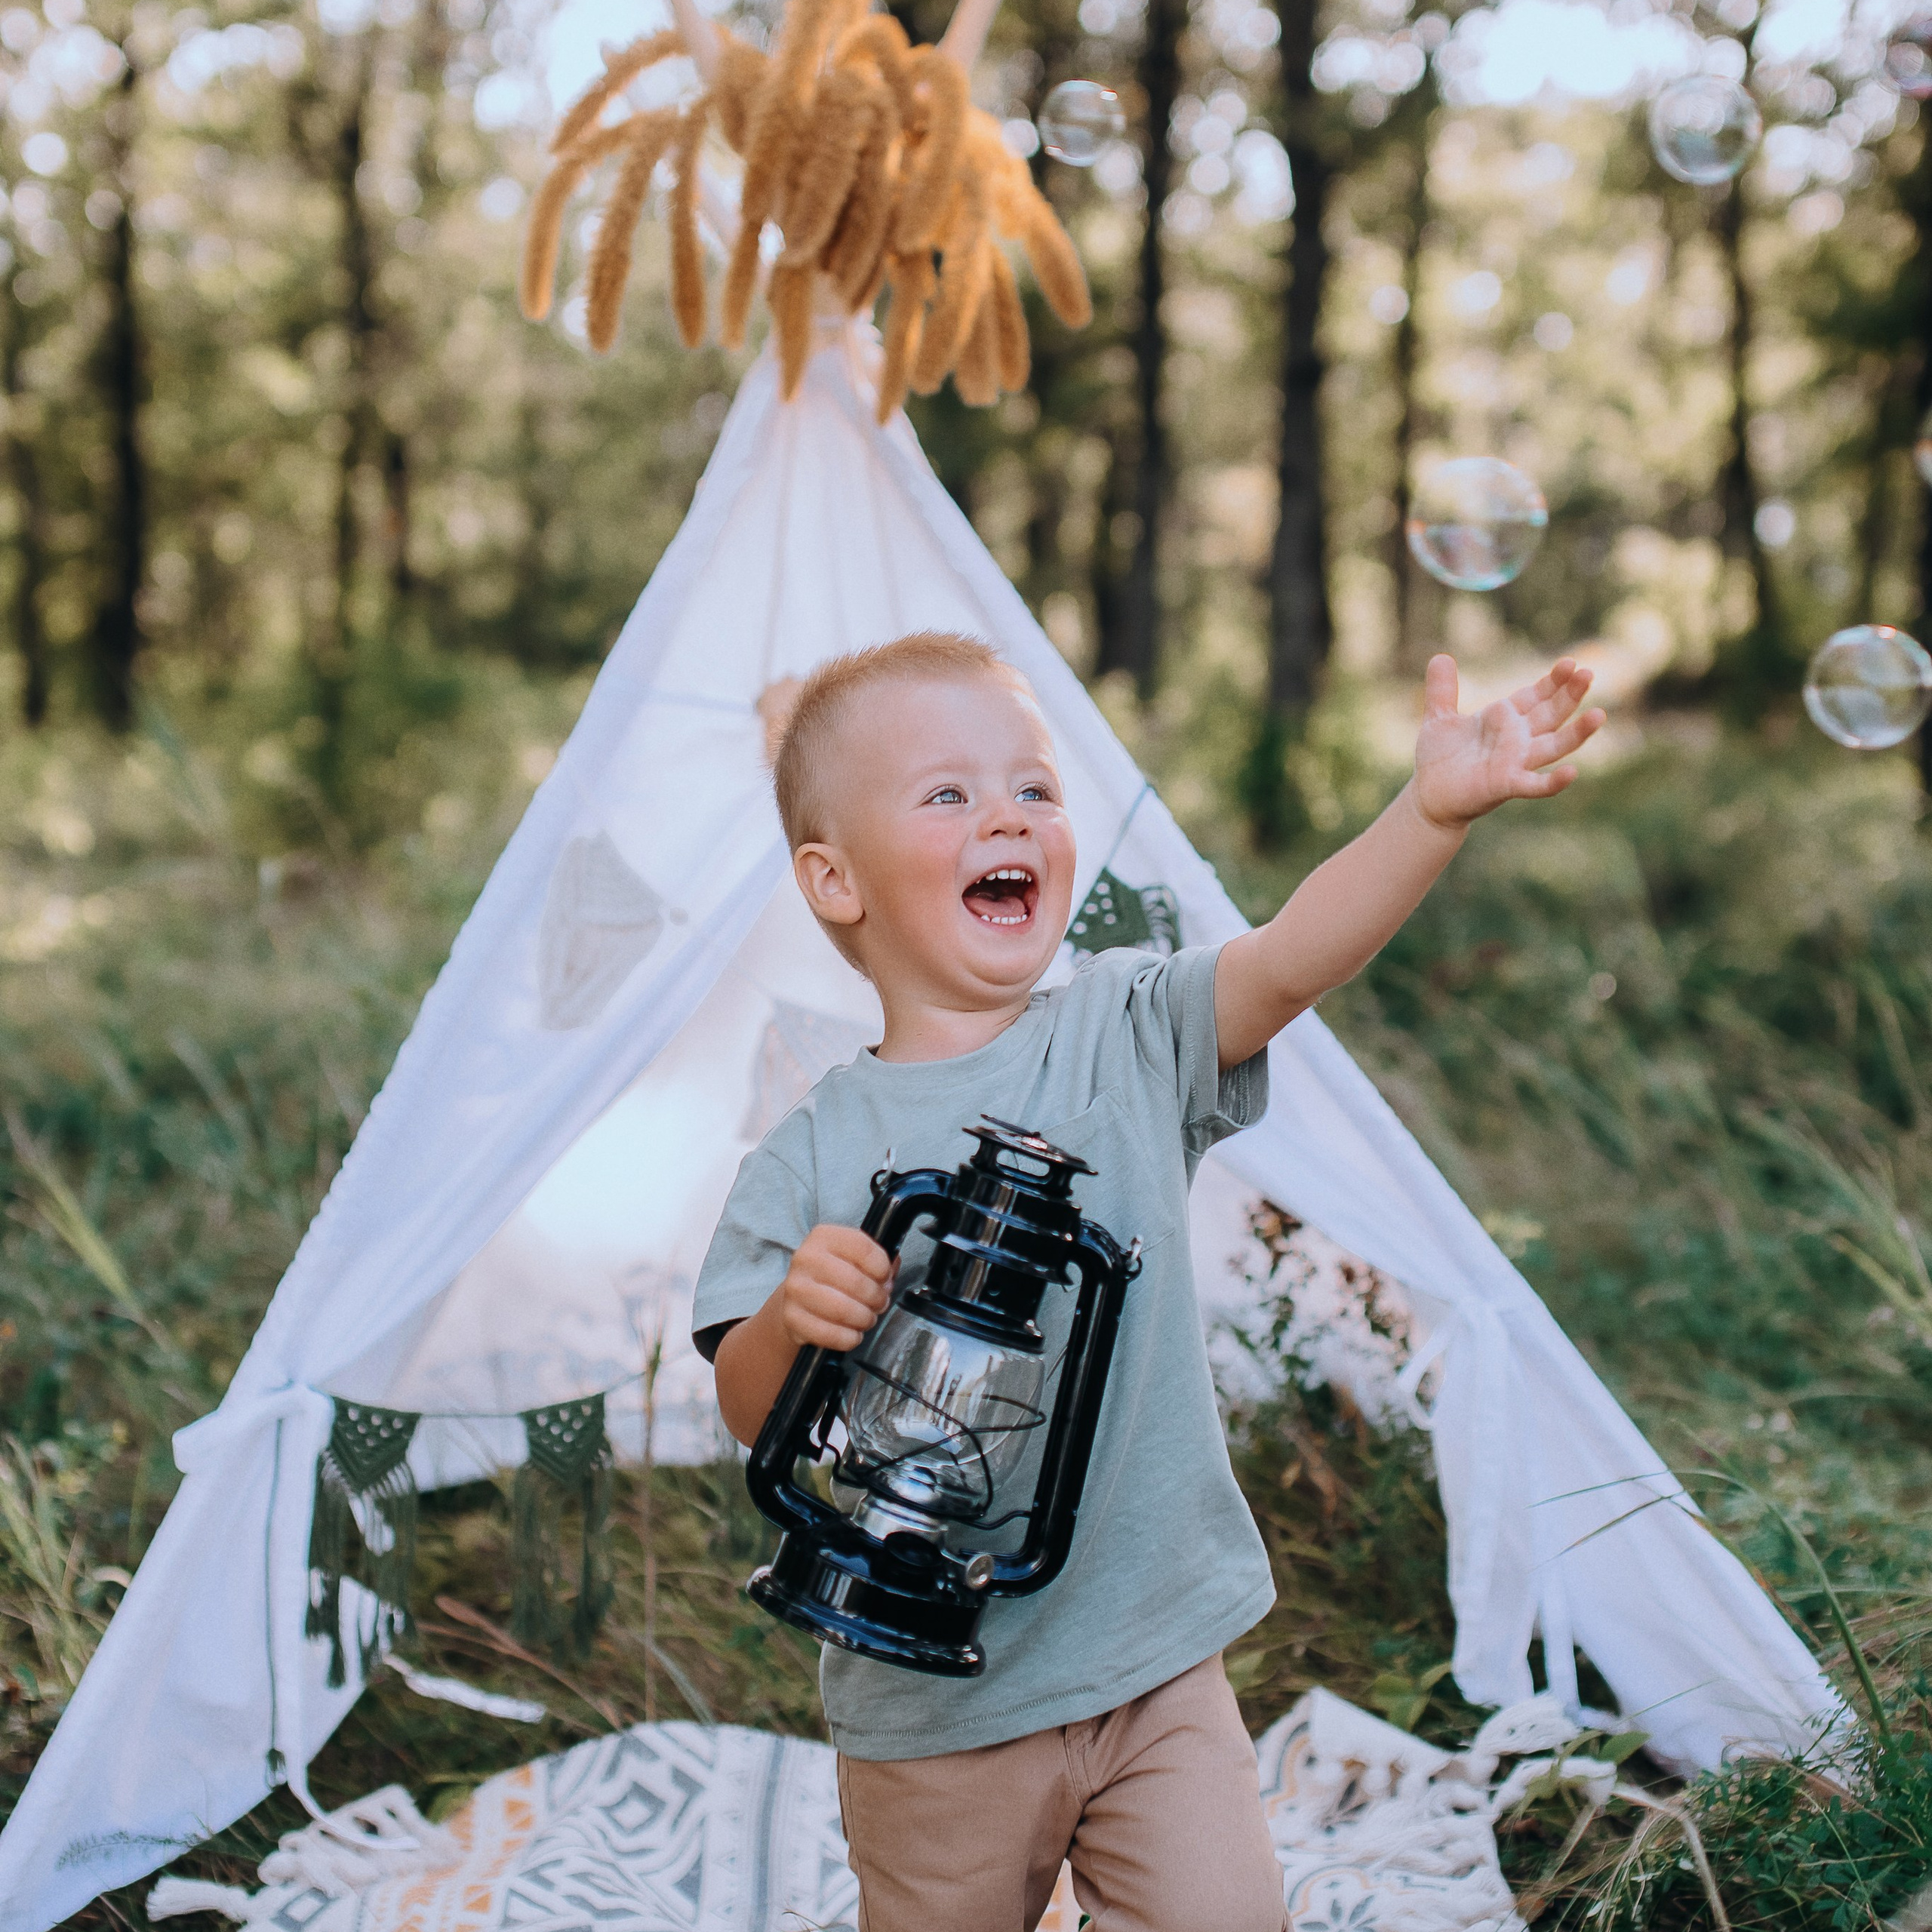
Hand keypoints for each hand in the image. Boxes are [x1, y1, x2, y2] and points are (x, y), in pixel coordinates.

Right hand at [778, 1224, 892, 1350]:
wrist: (799, 1298)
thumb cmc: (833, 1277)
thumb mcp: (854, 1258)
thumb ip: (879, 1260)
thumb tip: (891, 1270)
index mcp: (823, 1237)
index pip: (863, 1248)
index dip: (882, 1268)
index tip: (885, 1278)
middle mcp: (805, 1259)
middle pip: (856, 1282)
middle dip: (877, 1298)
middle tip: (878, 1303)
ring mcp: (795, 1289)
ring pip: (844, 1311)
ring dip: (864, 1319)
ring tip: (866, 1317)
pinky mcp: (792, 1318)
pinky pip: (832, 1335)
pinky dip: (849, 1338)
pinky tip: (851, 1332)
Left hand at [1412, 653, 1604, 829]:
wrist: (1428, 796)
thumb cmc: (1439, 759)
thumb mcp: (1439, 718)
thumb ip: (1442, 689)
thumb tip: (1440, 656)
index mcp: (1505, 719)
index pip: (1537, 695)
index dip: (1553, 681)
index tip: (1569, 663)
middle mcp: (1518, 740)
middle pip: (1552, 714)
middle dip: (1570, 695)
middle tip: (1588, 673)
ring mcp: (1516, 763)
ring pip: (1554, 746)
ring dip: (1577, 733)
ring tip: (1599, 714)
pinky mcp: (1507, 786)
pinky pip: (1536, 785)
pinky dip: (1553, 782)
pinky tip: (1571, 772)